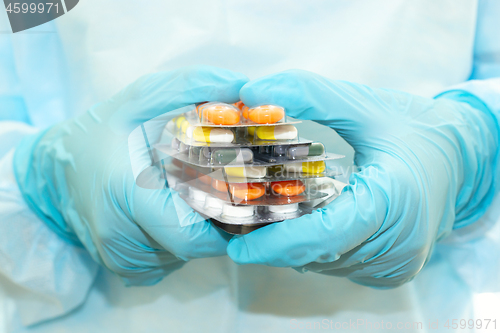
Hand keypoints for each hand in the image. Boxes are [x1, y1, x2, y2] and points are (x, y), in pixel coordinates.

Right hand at [14, 66, 247, 285]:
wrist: (53, 169)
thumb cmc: (101, 130)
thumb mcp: (143, 97)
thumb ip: (193, 87)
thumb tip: (244, 88)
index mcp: (125, 197)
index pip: (192, 236)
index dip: (222, 219)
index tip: (232, 193)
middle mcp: (120, 240)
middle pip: (194, 245)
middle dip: (212, 218)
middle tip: (211, 186)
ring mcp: (121, 260)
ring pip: (185, 254)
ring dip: (195, 227)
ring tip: (182, 194)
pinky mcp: (124, 269)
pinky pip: (169, 260)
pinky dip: (177, 239)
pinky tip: (166, 211)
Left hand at [227, 70, 498, 287]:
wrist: (461, 156)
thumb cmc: (413, 128)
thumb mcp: (361, 103)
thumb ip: (308, 95)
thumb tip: (251, 94)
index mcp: (393, 201)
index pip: (324, 235)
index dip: (274, 244)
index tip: (236, 244)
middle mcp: (398, 244)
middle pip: (318, 253)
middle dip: (275, 242)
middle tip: (239, 220)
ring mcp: (396, 263)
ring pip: (325, 263)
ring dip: (295, 245)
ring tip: (272, 214)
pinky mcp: (392, 271)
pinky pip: (340, 264)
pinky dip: (317, 247)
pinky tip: (307, 222)